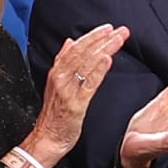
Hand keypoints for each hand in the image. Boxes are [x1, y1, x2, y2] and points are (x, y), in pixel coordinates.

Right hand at [25, 22, 129, 167]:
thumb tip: (70, 42)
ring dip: (104, 49)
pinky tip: (107, 61)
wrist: (47, 139)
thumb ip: (63, 62)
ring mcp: (67, 90)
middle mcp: (61, 77)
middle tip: (120, 30)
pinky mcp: (75, 104)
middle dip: (102, 39)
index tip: (108, 28)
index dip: (92, 36)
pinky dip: (98, 71)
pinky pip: (88, 84)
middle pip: (82, 52)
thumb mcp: (55, 84)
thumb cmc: (54, 115)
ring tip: (118, 40)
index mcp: (57, 72)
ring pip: (86, 64)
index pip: (75, 47)